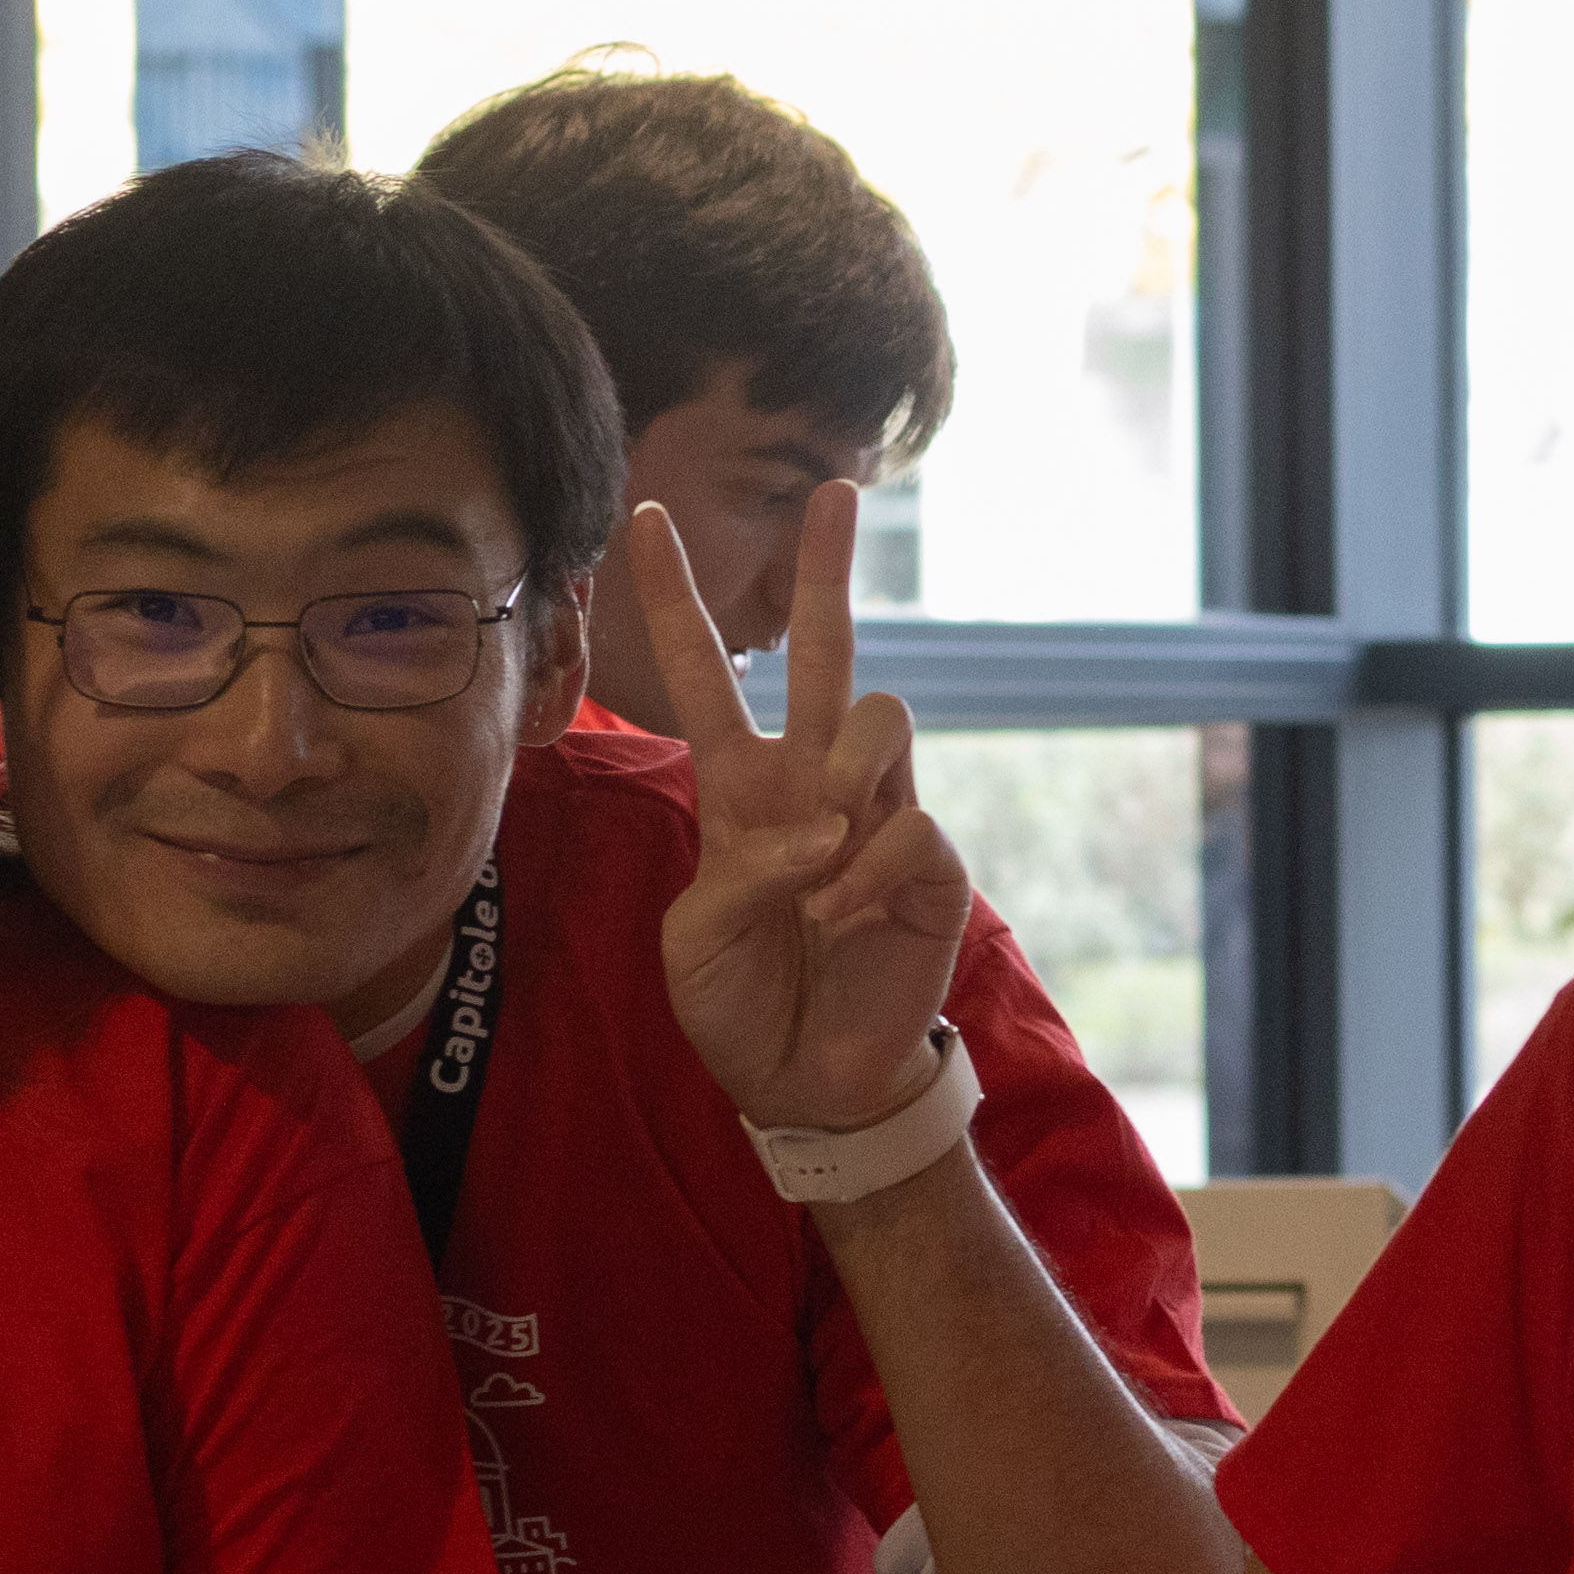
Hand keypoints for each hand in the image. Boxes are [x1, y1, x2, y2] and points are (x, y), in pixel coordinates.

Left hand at [624, 486, 973, 1133]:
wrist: (806, 1081)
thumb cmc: (739, 1003)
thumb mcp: (695, 939)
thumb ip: (741, 872)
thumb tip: (823, 829)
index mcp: (740, 787)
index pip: (705, 675)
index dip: (675, 601)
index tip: (642, 520)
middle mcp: (813, 781)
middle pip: (825, 651)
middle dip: (827, 570)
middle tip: (836, 491)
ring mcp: (878, 814)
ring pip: (881, 716)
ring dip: (847, 771)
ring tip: (825, 849)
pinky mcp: (931, 863)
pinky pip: (907, 831)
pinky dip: (867, 877)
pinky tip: (845, 923)